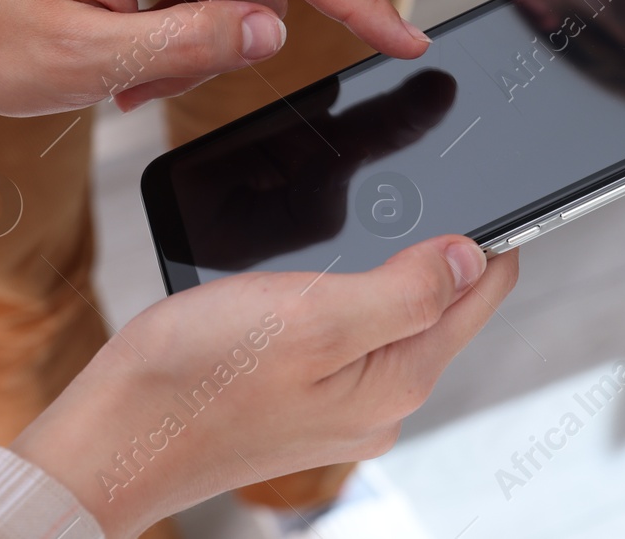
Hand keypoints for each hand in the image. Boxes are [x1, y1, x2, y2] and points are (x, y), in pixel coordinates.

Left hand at [0, 0, 431, 115]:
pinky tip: (130, 49)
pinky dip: (181, 20)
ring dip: (199, 37)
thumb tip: (274, 29)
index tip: (403, 36)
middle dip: (232, 38)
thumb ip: (194, 43)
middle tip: (156, 87)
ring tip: (129, 74)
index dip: (352, 0)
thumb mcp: (93, 60)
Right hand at [12, 235, 518, 538]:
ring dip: (399, 268)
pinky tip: (329, 268)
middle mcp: (380, 400)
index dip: (500, 235)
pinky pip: (350, 334)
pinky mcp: (301, 398)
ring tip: (397, 214)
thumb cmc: (198, 379)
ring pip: (396, 317)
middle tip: (449, 183)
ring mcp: (341, 403)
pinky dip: (352, 291)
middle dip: (449, 248)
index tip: (514, 189)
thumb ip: (405, 289)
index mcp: (397, 376)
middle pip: (444, 306)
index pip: (482, 292)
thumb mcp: (316, 316)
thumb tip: (473, 256)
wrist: (110, 439)